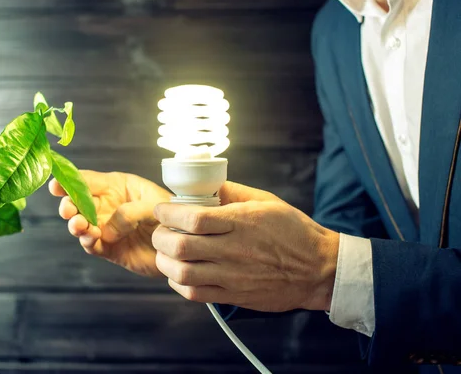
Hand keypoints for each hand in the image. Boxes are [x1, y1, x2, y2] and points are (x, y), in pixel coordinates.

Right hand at [49, 171, 170, 276]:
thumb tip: (106, 230)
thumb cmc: (174, 215)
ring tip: (80, 226)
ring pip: (81, 225)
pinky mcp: (110, 249)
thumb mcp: (155, 204)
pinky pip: (92, 245)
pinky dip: (88, 242)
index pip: (88, 180)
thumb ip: (130, 212)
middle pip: (77, 202)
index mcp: (117, 186)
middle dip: (68, 205)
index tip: (56, 186)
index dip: (69, 181)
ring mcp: (106, 227)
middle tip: (69, 211)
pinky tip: (91, 238)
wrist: (188, 244)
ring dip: (76, 225)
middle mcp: (107, 205)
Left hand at [151, 181, 338, 311]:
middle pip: (181, 246)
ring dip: (165, 262)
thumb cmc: (294, 232)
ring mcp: (233, 276)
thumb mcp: (267, 202)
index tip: (161, 208)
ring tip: (165, 252)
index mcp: (241, 223)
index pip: (193, 217)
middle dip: (161, 236)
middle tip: (160, 231)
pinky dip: (178, 284)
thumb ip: (234, 192)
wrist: (318, 270)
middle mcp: (234, 250)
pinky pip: (195, 294)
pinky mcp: (234, 296)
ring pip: (182, 273)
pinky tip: (178, 273)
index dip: (168, 212)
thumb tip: (208, 184)